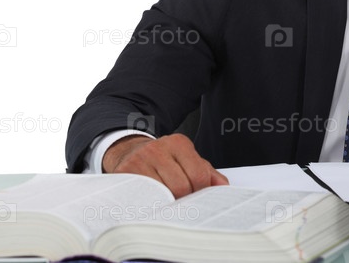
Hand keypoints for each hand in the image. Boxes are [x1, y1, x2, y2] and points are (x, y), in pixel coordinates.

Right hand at [102, 133, 228, 197]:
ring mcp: (139, 160)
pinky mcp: (125, 173)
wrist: (130, 152)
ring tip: (167, 202)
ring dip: (167, 204)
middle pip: (181, 187)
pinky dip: (151, 204)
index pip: (198, 175)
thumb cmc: (164, 160)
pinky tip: (153, 203)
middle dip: (184, 200)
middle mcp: (158, 148)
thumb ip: (208, 173)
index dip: (200, 192)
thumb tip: (223, 187)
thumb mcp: (187, 160)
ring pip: (162, 194)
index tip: (196, 197)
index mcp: (179, 143)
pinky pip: (144, 197)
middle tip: (181, 203)